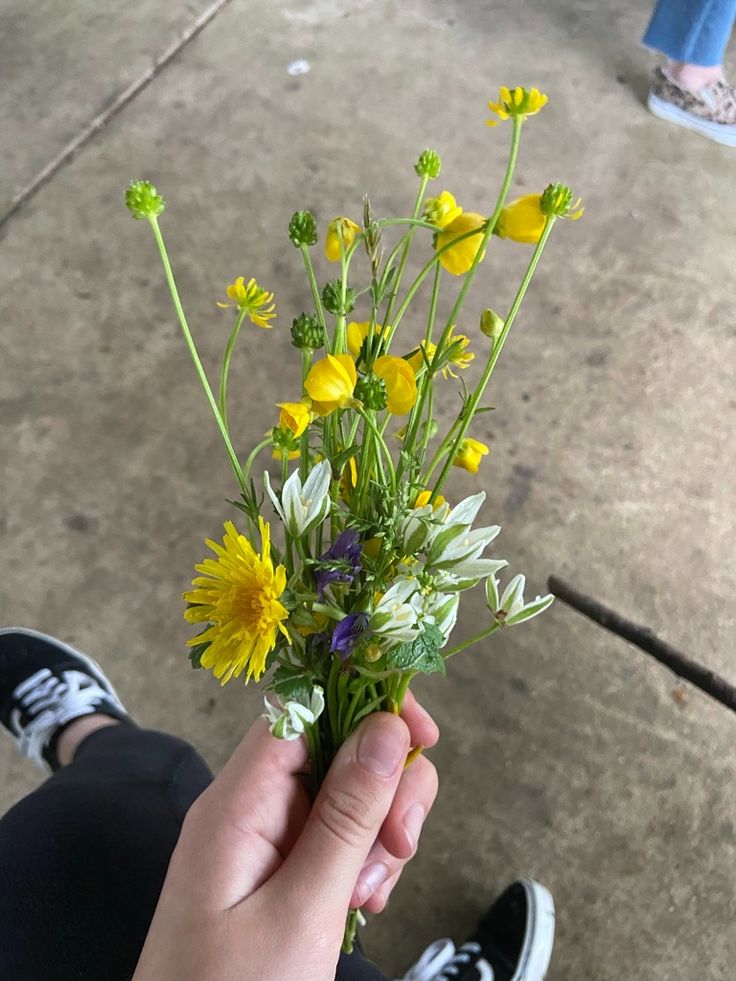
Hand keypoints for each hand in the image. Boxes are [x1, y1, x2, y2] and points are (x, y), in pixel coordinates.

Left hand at [134, 692, 438, 979]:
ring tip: (368, 896)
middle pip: (337, 748)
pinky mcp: (280, 870)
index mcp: (239, 800)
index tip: (422, 735)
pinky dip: (364, 863)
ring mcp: (266, 839)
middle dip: (385, 787)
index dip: (366, 705)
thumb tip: (388, 725)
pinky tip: (361, 905)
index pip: (304, 707)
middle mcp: (251, 806)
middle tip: (401, 846)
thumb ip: (346, 816)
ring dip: (378, 835)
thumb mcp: (301, 910)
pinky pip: (338, 838)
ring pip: (347, 795)